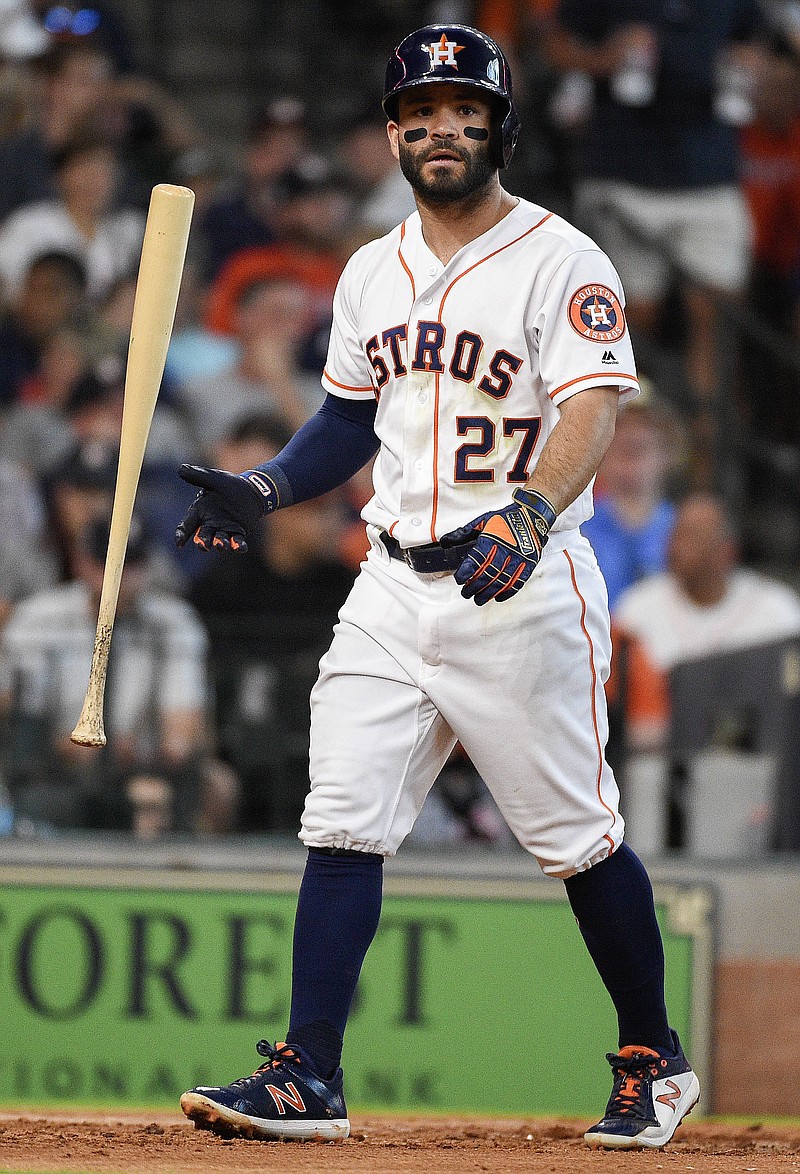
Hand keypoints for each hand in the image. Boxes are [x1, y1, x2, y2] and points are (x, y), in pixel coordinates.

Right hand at [175, 464, 278, 551]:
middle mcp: (210, 524)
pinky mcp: (238, 533)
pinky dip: (238, 546)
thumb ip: (198, 476)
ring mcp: (224, 530)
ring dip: (219, 544)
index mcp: (200, 511)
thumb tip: (181, 469)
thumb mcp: (213, 478)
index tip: (179, 543)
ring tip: (221, 544)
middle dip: (202, 542)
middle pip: (203, 537)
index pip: (187, 525)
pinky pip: (237, 542)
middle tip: (204, 545)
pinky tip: (241, 547)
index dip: (182, 535)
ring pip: (219, 541)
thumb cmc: (228, 484)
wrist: (250, 489)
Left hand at [440, 488, 556, 604]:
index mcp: (492, 538)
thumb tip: (445, 542)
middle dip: (475, 586)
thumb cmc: (507, 518)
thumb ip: (464, 533)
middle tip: (466, 593)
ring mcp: (519, 558)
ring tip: (479, 599)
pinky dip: (507, 592)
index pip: (477, 558)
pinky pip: (518, 582)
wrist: (532, 515)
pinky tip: (498, 597)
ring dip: (488, 593)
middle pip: (488, 573)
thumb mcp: (483, 521)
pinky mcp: (529, 563)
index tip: (459, 579)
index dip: (466, 571)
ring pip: (502, 581)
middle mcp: (506, 549)